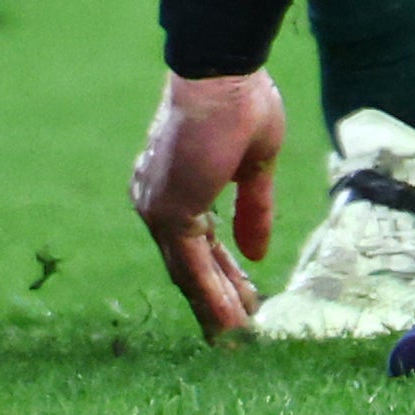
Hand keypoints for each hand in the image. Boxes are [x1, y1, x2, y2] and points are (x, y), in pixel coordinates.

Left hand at [130, 69, 283, 335]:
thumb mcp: (254, 167)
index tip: (247, 300)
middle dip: (217, 299)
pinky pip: (193, 267)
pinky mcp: (170, 212)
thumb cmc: (239, 103)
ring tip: (238, 342)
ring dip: (215, 309)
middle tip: (241, 333)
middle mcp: (156, 198)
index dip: (223, 273)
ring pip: (187, 273)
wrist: (223, 73)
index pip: (198, 242)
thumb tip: (257, 253)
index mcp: (173, 183)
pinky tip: (233, 324)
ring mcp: (158, 207)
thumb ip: (251, 210)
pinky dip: (213, 298)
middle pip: (187, 263)